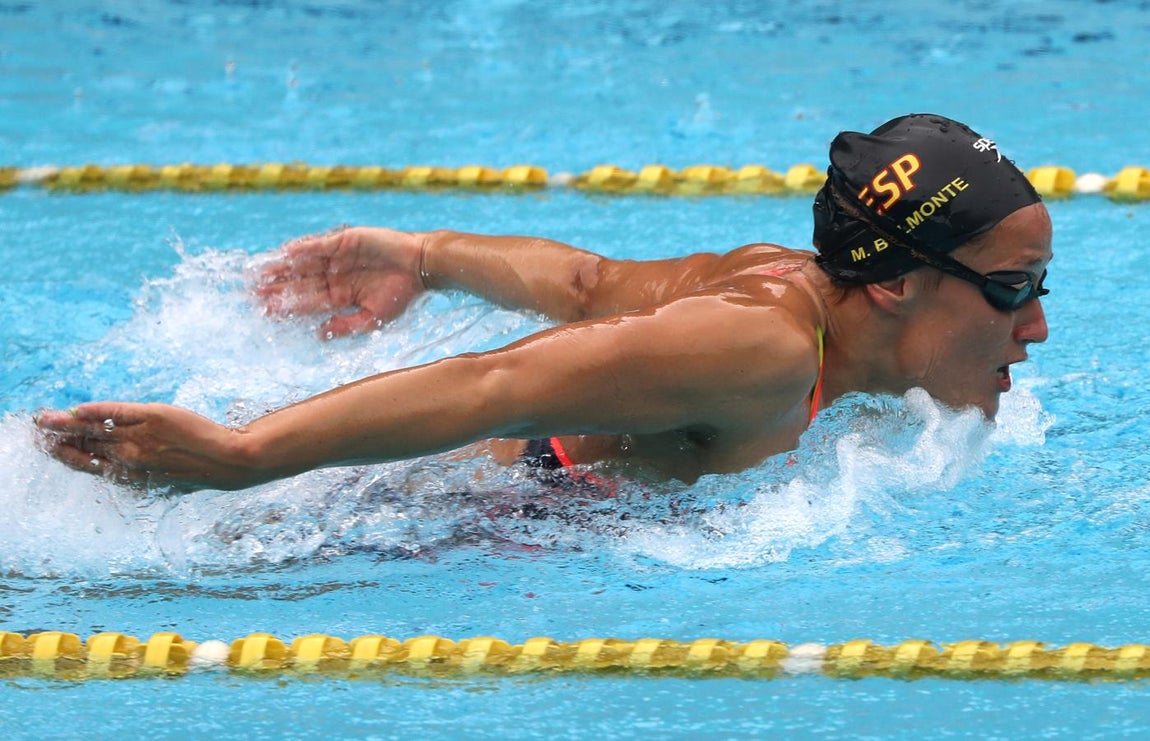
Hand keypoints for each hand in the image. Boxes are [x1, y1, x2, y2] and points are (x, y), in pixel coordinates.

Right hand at [36, 402, 256, 491]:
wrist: (226, 461)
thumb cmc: (197, 470)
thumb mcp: (162, 478)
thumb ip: (139, 470)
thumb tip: (124, 466)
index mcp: (129, 475)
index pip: (88, 465)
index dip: (66, 455)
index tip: (48, 447)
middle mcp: (129, 458)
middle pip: (85, 446)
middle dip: (58, 438)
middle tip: (37, 429)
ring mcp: (139, 437)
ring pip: (95, 429)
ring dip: (67, 423)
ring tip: (45, 418)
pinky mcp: (153, 417)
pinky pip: (117, 413)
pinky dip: (97, 411)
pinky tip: (79, 409)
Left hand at [256, 226, 426, 337]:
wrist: (421, 266)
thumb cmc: (402, 294)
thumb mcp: (374, 318)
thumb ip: (346, 326)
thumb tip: (318, 335)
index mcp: (340, 297)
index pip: (306, 303)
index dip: (285, 306)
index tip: (263, 311)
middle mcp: (334, 277)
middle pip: (299, 283)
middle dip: (275, 287)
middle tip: (250, 292)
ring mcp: (337, 258)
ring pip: (303, 263)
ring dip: (281, 267)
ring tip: (259, 272)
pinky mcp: (344, 241)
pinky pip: (318, 245)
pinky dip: (302, 249)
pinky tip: (284, 253)